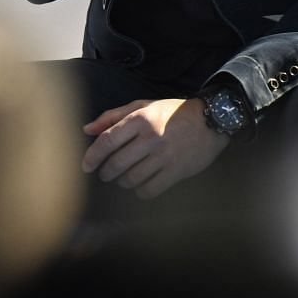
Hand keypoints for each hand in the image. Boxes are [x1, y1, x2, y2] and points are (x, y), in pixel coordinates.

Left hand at [82, 97, 228, 199]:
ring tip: (123, 178)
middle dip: (106, 172)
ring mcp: (165, 156)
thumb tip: (87, 130)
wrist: (212, 120)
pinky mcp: (177, 171)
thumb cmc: (172, 113)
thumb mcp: (143, 106)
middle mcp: (151, 138)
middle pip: (116, 163)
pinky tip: (140, 186)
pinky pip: (150, 189)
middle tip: (105, 174)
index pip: (107, 141)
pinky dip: (140, 191)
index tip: (86, 166)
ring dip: (122, 182)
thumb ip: (112, 117)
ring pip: (131, 178)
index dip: (92, 156)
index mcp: (140, 119)